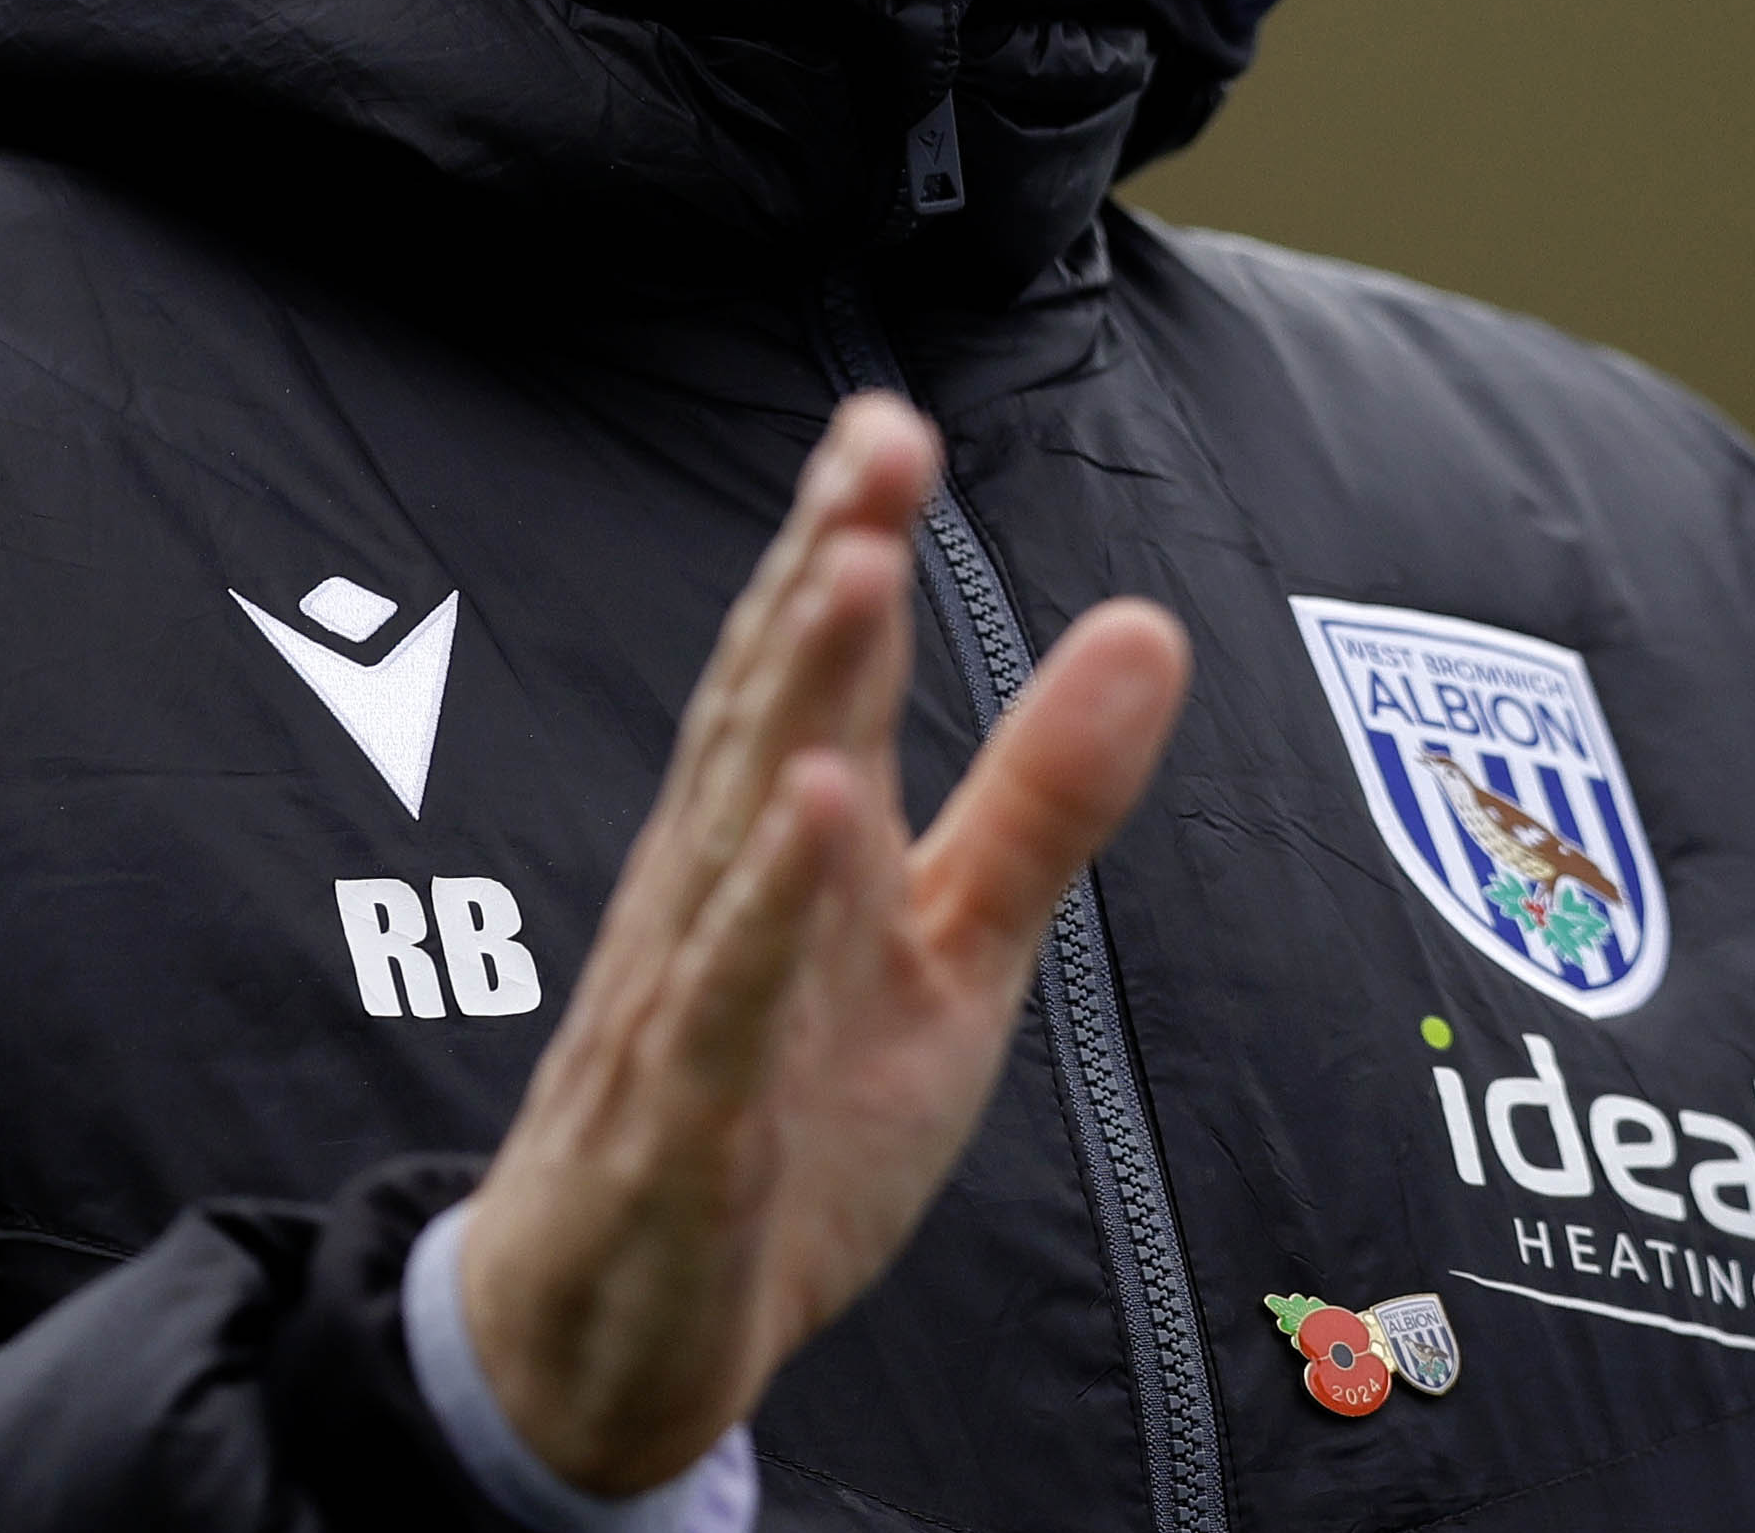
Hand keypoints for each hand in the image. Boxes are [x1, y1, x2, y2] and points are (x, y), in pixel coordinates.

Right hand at [450, 393, 1190, 1493]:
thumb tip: (1150, 626)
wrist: (604, 1336)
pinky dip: (759, 920)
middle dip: (822, 570)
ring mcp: (688, 1009)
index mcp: (785, 842)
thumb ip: (1042, 797)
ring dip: (794, 700)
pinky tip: (806, 824)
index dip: (848, 538)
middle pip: (769, 711)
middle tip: (877, 440)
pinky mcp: (681, 1133)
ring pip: (735, 834)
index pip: (816, 671)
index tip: (891, 419)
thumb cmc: (782, 1117)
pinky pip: (721, 1015)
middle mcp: (720, 894)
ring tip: (851, 572)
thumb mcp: (953, 954)